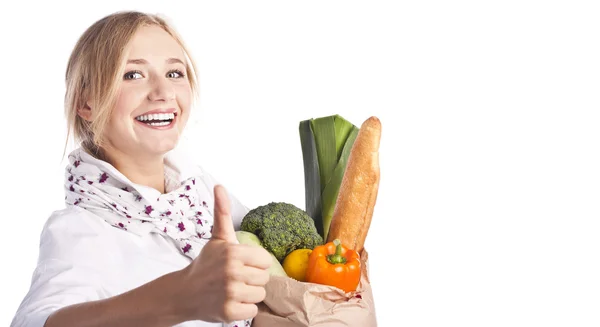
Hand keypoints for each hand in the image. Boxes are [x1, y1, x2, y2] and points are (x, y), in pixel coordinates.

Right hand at [175, 185, 271, 322]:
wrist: (184, 292)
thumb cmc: (205, 264)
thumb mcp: (217, 238)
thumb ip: (222, 212)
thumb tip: (219, 186)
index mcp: (233, 252)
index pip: (265, 261)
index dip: (255, 263)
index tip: (241, 264)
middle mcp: (232, 272)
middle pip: (264, 278)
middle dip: (252, 279)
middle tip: (235, 278)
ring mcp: (230, 293)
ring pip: (260, 295)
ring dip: (249, 294)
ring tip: (232, 289)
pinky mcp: (229, 312)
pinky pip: (252, 310)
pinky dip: (243, 308)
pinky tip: (230, 301)